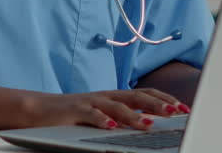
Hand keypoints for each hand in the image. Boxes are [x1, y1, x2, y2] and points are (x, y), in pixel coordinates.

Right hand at [24, 89, 188, 130]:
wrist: (38, 108)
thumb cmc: (72, 115)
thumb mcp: (101, 115)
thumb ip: (122, 117)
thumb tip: (149, 124)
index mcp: (113, 97)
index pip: (144, 94)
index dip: (164, 98)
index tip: (182, 108)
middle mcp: (105, 96)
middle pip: (134, 96)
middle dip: (156, 104)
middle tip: (175, 112)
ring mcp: (89, 101)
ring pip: (115, 106)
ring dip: (133, 115)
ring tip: (148, 124)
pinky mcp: (74, 110)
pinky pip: (90, 114)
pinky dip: (101, 120)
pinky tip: (111, 127)